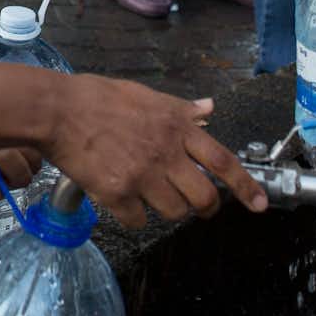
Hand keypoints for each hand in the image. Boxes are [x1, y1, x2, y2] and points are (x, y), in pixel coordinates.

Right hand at [42, 76, 266, 224]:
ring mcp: (141, 175)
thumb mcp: (145, 94)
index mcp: (175, 126)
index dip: (245, 186)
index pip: (223, 161)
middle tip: (197, 206)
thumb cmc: (96, 97)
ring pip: (174, 212)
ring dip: (168, 210)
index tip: (258, 203)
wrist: (56, 110)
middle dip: (205, 207)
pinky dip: (135, 217)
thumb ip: (180, 107)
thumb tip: (209, 108)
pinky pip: (138, 220)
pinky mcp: (117, 193)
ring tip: (152, 195)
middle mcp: (164, 152)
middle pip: (204, 197)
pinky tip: (124, 200)